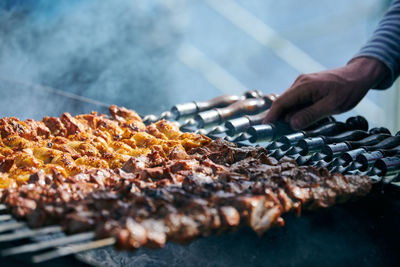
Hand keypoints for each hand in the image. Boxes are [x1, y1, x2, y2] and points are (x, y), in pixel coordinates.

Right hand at [263, 57, 388, 129]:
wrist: (359, 74)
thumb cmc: (348, 89)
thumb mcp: (332, 105)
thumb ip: (311, 115)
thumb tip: (292, 124)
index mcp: (304, 86)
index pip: (281, 102)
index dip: (271, 116)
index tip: (264, 128)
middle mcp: (300, 83)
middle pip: (283, 103)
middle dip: (278, 118)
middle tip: (275, 134)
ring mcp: (303, 84)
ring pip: (290, 103)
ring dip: (288, 116)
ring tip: (288, 130)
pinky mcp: (307, 87)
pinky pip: (297, 101)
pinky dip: (295, 111)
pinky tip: (300, 120)